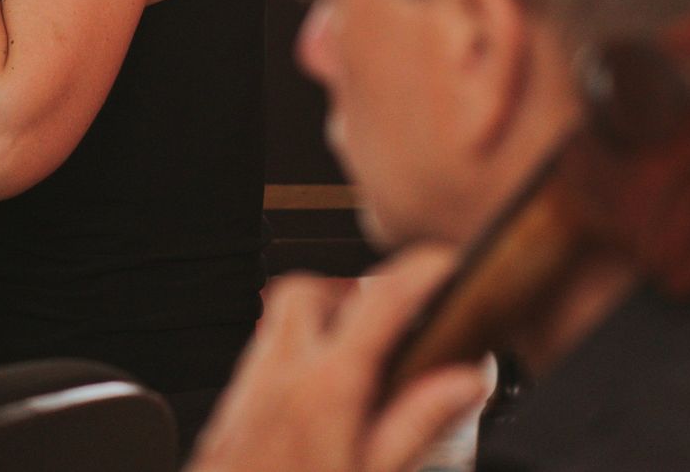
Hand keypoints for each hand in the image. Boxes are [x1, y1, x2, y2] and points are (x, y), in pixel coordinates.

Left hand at [188, 249, 489, 471]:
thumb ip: (417, 425)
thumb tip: (463, 380)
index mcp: (325, 390)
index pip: (380, 299)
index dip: (420, 270)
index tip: (447, 264)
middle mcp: (277, 379)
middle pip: (306, 291)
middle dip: (351, 291)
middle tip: (393, 321)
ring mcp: (246, 397)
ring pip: (275, 325)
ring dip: (319, 327)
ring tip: (362, 364)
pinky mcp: (227, 421)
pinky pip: (258, 365)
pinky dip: (292, 365)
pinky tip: (317, 406)